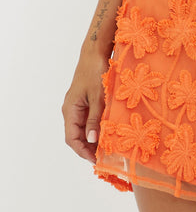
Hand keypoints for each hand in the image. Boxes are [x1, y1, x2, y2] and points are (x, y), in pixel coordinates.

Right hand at [62, 48, 108, 162]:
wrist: (96, 51)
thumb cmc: (95, 70)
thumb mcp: (97, 96)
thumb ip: (95, 118)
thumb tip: (92, 140)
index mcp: (70, 110)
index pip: (72, 138)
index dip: (83, 151)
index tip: (96, 160)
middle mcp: (72, 109)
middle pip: (77, 135)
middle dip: (89, 147)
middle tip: (105, 156)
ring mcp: (79, 105)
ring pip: (84, 127)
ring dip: (94, 137)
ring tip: (108, 145)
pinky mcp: (87, 100)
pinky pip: (90, 118)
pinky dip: (97, 126)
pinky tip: (109, 129)